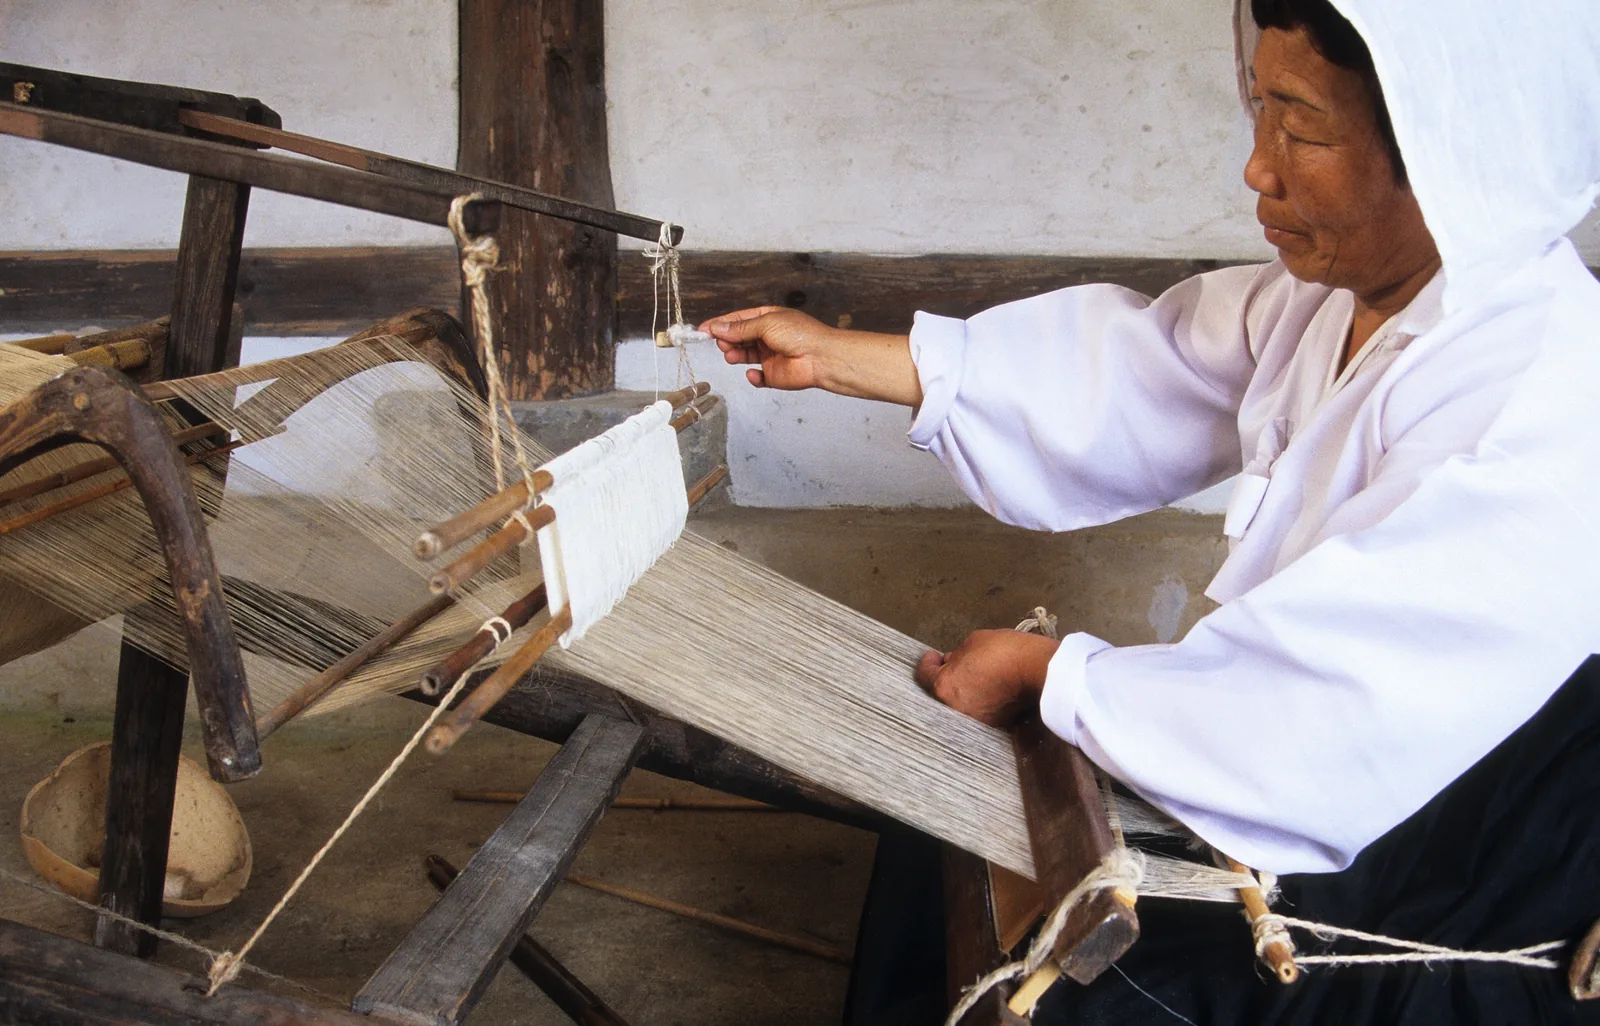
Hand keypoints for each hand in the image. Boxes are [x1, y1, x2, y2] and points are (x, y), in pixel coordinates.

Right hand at [701, 307, 922, 405]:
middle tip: (720, 343)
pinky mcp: (773, 375)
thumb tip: (717, 327)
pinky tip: (754, 373)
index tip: (703, 330)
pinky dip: (752, 377)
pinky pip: (756, 377)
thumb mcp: (765, 324)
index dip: (720, 324)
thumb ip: (739, 328)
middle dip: (727, 339)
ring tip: (731, 355)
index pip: (739, 320)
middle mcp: (767, 336)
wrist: (820, 358)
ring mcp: (770, 356)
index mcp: (767, 319)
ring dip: (735, 355)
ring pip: (744, 356)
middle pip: (739, 337)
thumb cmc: (799, 335)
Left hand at [915, 630, 1058, 727]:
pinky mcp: (994, 725)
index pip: (924, 675)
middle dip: (946, 679)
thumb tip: (951, 660)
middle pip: (940, 693)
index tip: (933, 656)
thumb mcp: (973, 641)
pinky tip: (989, 689)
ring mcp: (974, 720)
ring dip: (963, 691)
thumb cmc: (1004, 652)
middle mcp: (955, 709)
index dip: (928, 662)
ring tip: (975, 677)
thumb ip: (956, 655)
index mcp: (944, 687)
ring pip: (960, 704)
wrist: (1038, 671)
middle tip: (954, 666)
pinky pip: (979, 712)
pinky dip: (980, 702)